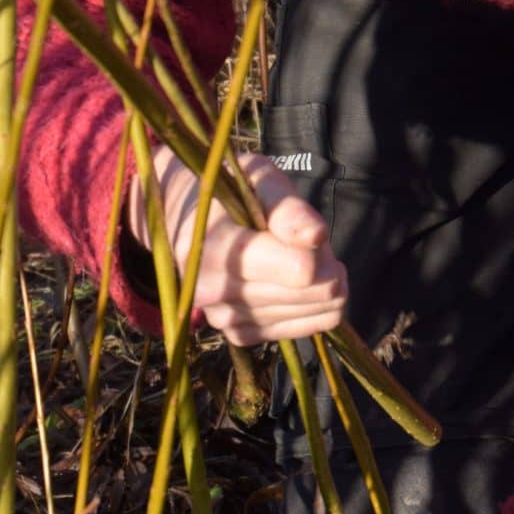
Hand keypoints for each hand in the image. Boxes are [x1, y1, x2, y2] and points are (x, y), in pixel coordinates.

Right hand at [129, 148, 345, 344]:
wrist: (188, 220)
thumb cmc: (231, 192)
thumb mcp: (260, 179)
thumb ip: (288, 207)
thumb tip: (316, 236)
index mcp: (214, 250)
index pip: (300, 269)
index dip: (320, 248)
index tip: (310, 233)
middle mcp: (212, 291)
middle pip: (311, 292)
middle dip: (324, 264)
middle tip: (307, 244)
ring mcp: (224, 318)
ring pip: (312, 312)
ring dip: (320, 285)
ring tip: (298, 259)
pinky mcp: (238, 334)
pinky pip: (301, 330)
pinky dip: (310, 307)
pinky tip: (294, 284)